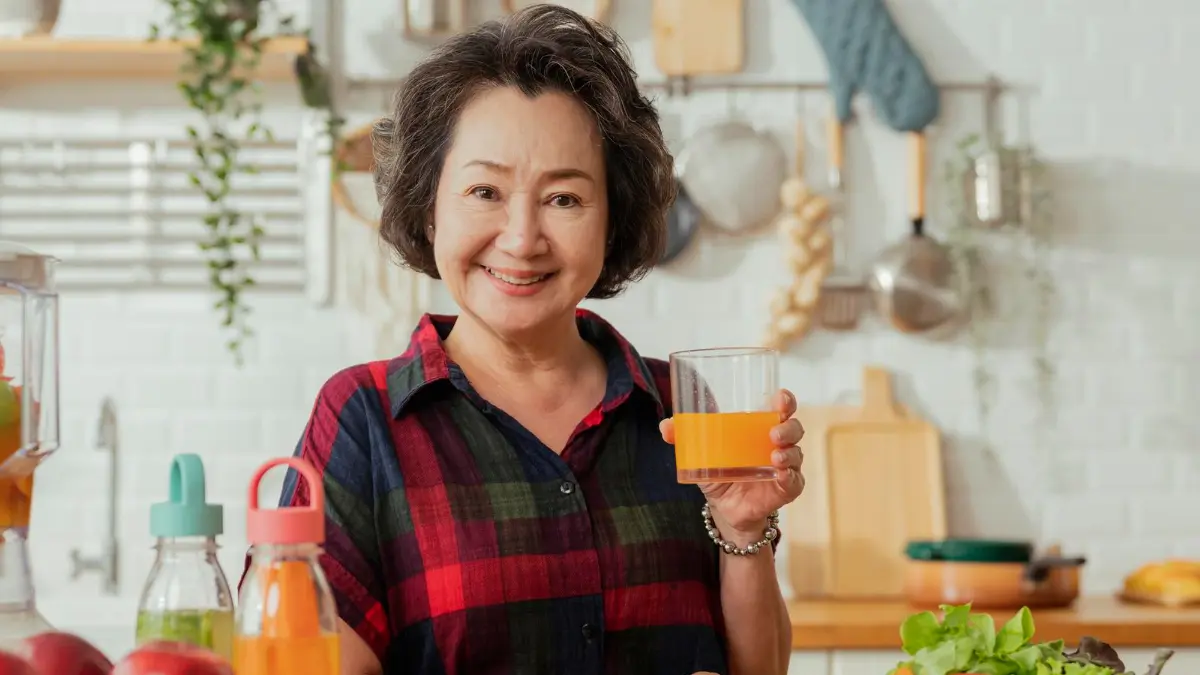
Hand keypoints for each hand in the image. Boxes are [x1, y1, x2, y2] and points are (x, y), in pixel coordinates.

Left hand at [660, 389, 804, 544]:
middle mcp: (778, 444)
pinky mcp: (786, 489)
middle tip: (773, 432)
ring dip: (788, 453)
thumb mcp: (701, 453)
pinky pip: (794, 482)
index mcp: (761, 428)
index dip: (785, 400)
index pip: (781, 408)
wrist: (724, 508)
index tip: (780, 398)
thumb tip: (665, 425)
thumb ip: (684, 437)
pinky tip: (781, 475)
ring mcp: (785, 466)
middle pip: (794, 427)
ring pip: (796, 454)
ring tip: (774, 456)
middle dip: (788, 427)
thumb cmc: (719, 471)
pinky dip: (789, 477)